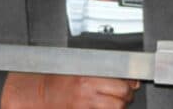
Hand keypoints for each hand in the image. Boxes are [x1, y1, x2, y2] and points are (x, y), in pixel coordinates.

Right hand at [1, 72, 140, 108]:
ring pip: (117, 108)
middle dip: (127, 95)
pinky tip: (103, 106)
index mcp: (88, 76)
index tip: (131, 83)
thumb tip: (124, 78)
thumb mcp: (79, 68)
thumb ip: (101, 71)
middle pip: (122, 95)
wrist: (41, 93)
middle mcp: (88, 91)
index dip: (129, 83)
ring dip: (119, 106)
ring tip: (114, 102)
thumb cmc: (58, 79)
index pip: (120, 81)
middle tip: (123, 93)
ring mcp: (86, 105)